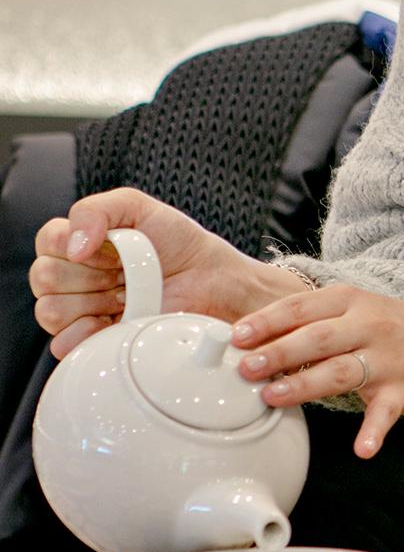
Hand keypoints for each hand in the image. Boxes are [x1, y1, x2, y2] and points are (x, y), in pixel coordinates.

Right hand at [30, 188, 281, 359]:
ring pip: (50, 310)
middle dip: (86, 274)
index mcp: (79, 243)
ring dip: (89, 301)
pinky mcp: (96, 341)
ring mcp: (84, 311)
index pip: (46, 242)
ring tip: (124, 295)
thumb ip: (96, 211)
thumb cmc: (177, 243)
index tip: (111, 248)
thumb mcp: (137, 207)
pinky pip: (64, 344)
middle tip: (122, 273)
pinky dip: (84, 334)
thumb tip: (73, 247)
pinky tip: (112, 321)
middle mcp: (76, 277)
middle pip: (44, 278)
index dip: (73, 243)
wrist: (211, 280)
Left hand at [232, 287, 403, 456]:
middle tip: (245, 368)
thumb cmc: (398, 328)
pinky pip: (386, 413)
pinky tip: (361, 450)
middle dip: (278, 352)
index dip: (267, 321)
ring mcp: (389, 358)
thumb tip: (256, 341)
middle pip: (317, 338)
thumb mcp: (358, 310)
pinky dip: (374, 432)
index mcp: (351, 301)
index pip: (302, 306)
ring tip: (273, 398)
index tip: (236, 336)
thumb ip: (314, 322)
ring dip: (305, 385)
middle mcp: (369, 325)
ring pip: (341, 372)